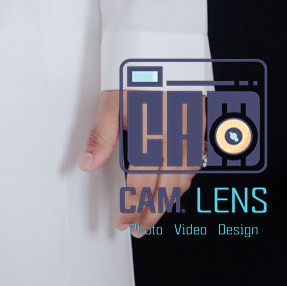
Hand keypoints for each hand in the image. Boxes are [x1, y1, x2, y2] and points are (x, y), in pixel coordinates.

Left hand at [81, 88, 193, 233]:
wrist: (166, 55)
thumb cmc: (137, 77)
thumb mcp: (112, 102)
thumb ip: (101, 136)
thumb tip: (87, 163)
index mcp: (154, 137)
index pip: (142, 183)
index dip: (132, 206)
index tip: (122, 221)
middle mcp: (176, 142)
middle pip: (166, 189)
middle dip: (151, 214)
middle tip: (138, 230)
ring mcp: (191, 139)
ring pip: (183, 181)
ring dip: (167, 203)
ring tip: (152, 218)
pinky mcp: (199, 133)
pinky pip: (193, 167)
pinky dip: (182, 184)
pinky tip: (172, 191)